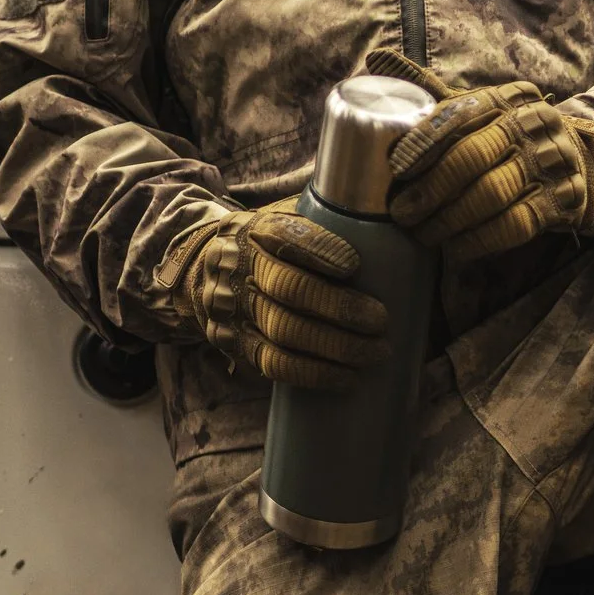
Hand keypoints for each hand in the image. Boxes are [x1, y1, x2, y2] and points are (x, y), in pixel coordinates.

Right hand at [170, 205, 387, 389]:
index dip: (320, 250)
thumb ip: (325, 218)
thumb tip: (387, 217)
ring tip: (376, 352)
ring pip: (285, 330)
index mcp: (257, 230)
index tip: (354, 265)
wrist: (206, 272)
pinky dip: (315, 374)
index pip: (284, 235)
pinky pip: (275, 363)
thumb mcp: (286, 219)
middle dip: (340, 307)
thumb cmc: (271, 248)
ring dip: (337, 346)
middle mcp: (240, 268)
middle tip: (381, 321)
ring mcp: (235, 309)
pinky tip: (347, 377)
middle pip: (290, 288)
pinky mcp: (236, 344)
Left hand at [364, 49, 593, 262]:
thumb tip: (377, 58)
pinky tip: (456, 249)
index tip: (394, 170)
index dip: (424, 143)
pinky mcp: (562, 200)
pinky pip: (515, 224)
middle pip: (471, 157)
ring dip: (451, 220)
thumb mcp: (480, 109)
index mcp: (503, 99)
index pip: (458, 116)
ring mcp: (549, 164)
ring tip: (422, 235)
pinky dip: (480, 240)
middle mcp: (528, 126)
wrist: (579, 159)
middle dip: (430, 190)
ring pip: (492, 194)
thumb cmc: (511, 135)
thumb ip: (433, 92)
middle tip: (402, 214)